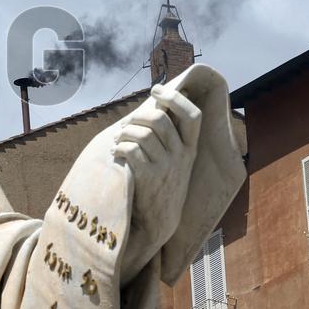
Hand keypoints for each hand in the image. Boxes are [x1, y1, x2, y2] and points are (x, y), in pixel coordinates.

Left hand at [113, 83, 201, 275]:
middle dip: (138, 116)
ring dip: (124, 133)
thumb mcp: (175, 160)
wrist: (160, 220)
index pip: (192, 115)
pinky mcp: (150, 178)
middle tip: (127, 125)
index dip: (175, 98)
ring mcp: (167, 167)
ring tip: (118, 140)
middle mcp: (182, 156)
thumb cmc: (162, 182)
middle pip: (159, 120)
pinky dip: (119, 148)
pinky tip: (115, 153)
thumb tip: (152, 106)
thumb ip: (168, 136)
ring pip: (143, 134)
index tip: (157, 89)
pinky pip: (131, 151)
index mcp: (190, 148)